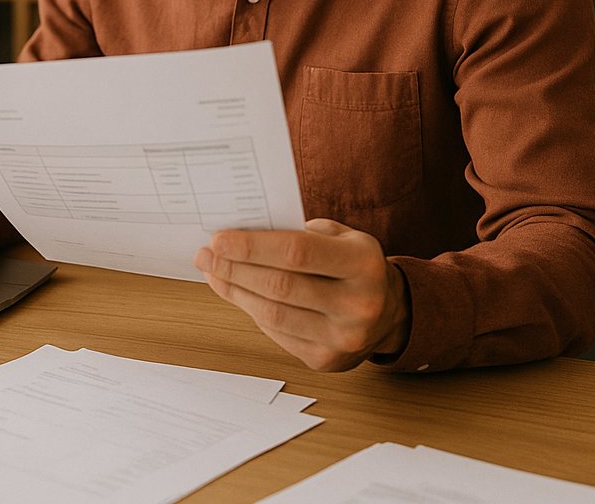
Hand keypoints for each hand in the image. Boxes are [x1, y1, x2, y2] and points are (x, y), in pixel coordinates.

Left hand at [193, 218, 410, 370]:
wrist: (388, 311)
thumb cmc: (352, 264)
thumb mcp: (338, 236)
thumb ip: (296, 232)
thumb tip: (239, 234)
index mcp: (363, 263)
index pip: (296, 252)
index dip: (252, 246)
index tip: (218, 238)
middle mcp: (358, 305)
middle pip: (279, 285)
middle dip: (234, 268)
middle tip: (206, 254)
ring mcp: (343, 339)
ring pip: (272, 313)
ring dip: (234, 290)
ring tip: (213, 271)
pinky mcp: (325, 361)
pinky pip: (275, 332)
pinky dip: (250, 310)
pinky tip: (236, 292)